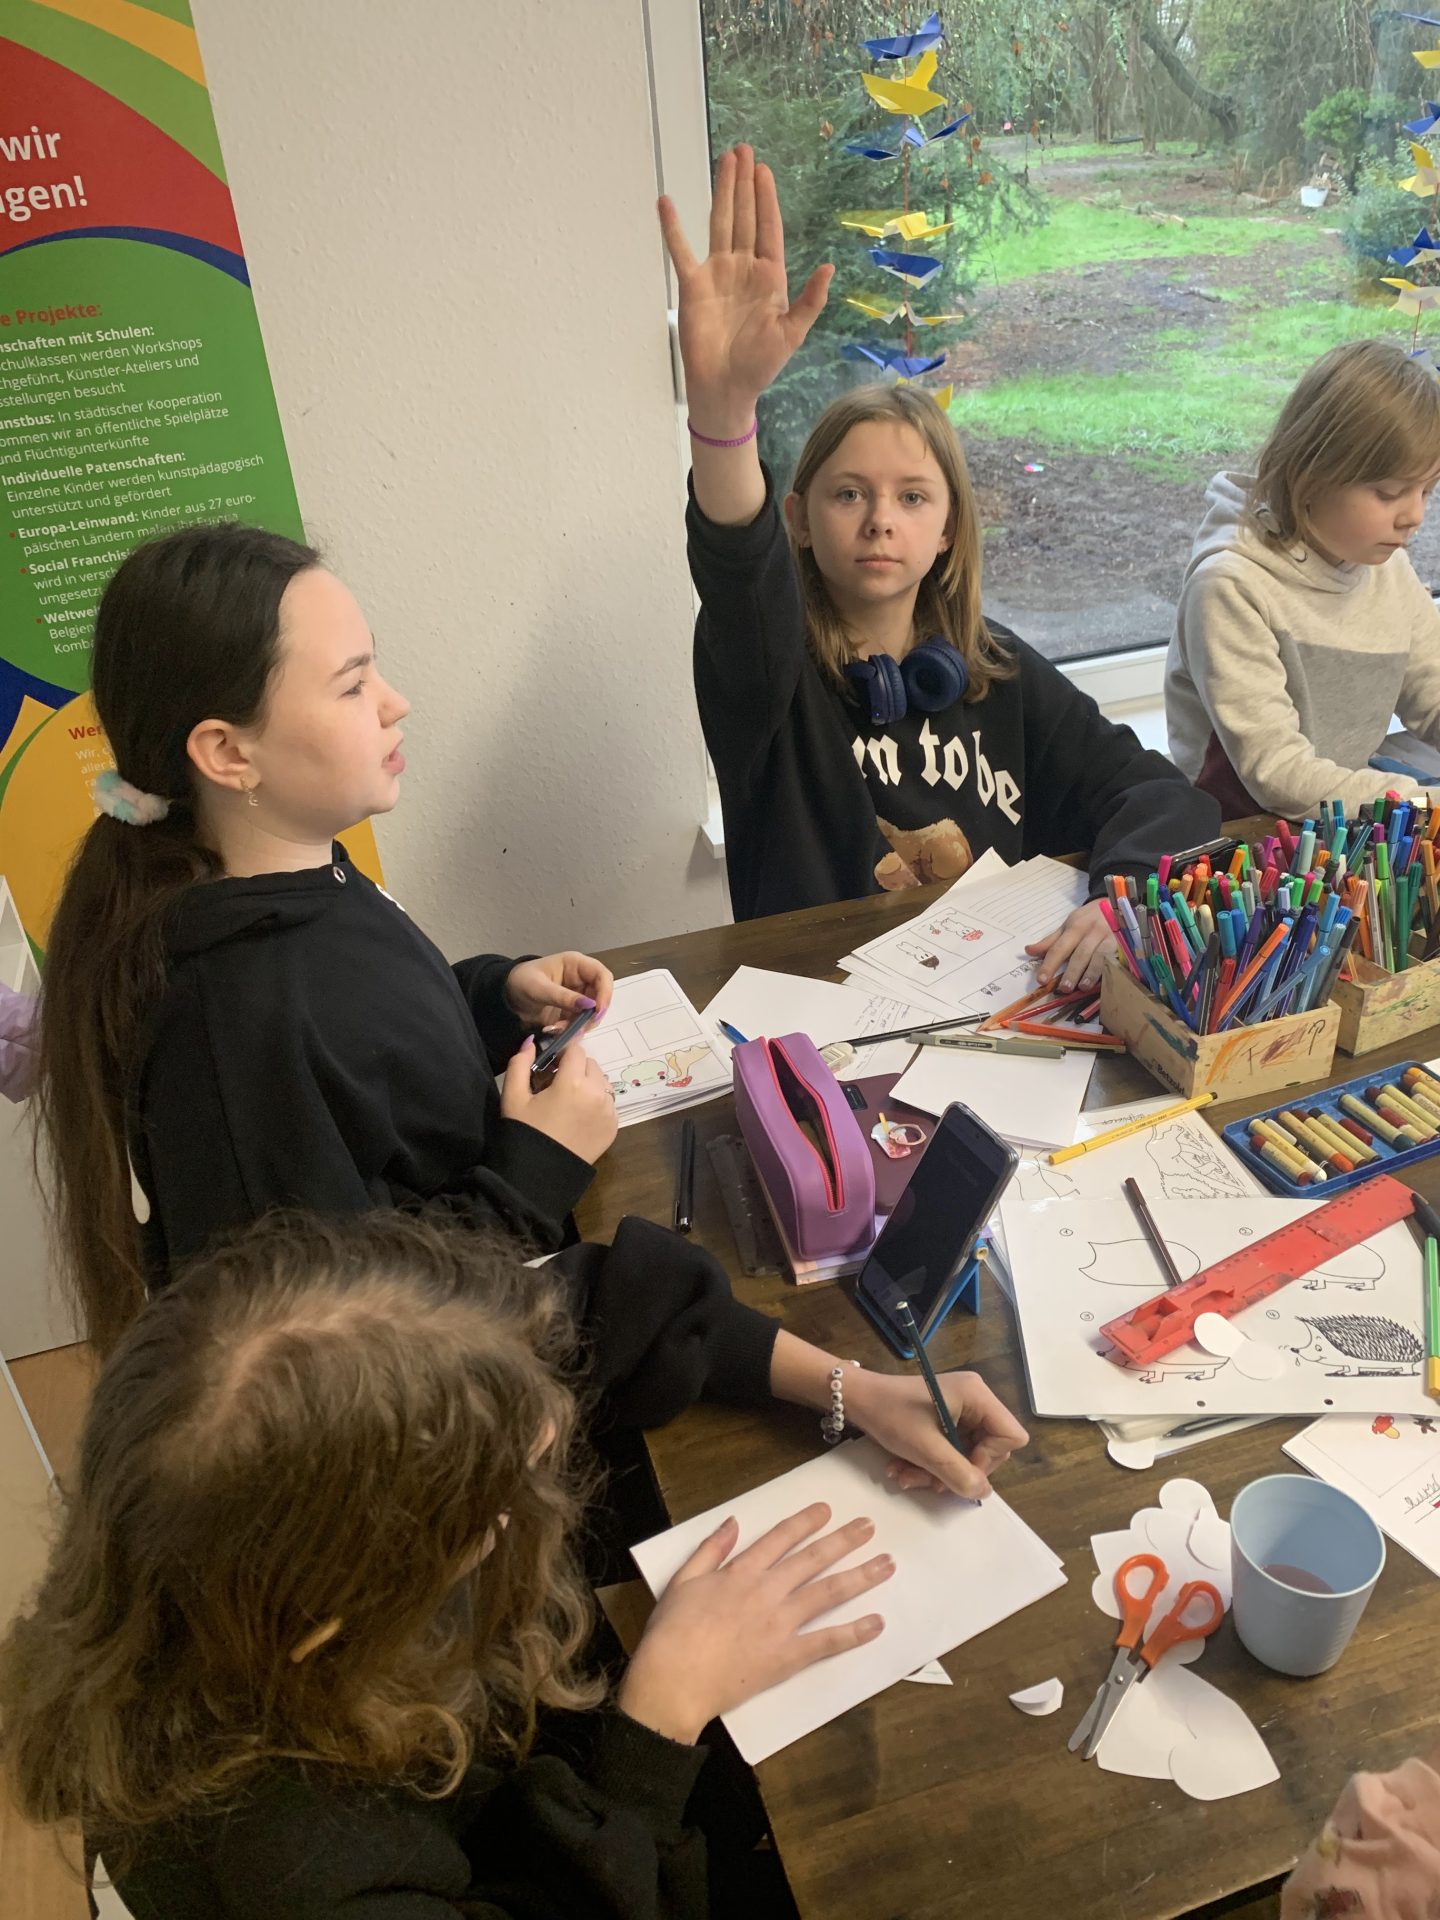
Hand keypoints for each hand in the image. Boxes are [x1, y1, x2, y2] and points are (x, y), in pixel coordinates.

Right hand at [500, 1038, 617, 1164]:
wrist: (539, 1175)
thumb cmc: (524, 1132)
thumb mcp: (513, 1097)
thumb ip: (520, 1063)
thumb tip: (531, 1042)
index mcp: (573, 1082)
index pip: (576, 1050)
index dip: (563, 1054)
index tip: (552, 1066)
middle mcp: (597, 1093)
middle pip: (591, 1065)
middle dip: (576, 1069)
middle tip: (558, 1085)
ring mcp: (608, 1111)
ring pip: (602, 1083)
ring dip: (589, 1085)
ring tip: (569, 1102)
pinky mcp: (613, 1127)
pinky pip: (608, 1103)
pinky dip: (597, 1104)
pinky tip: (579, 1117)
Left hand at [504, 952, 613, 1030]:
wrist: (505, 997)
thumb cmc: (520, 982)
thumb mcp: (540, 988)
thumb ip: (564, 997)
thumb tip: (590, 1005)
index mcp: (575, 964)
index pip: (602, 975)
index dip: (605, 992)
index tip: (598, 1012)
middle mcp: (581, 979)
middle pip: (601, 997)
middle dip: (592, 1014)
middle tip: (579, 1027)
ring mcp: (578, 996)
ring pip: (592, 1013)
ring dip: (581, 1024)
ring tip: (560, 1029)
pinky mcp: (572, 1011)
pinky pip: (581, 1022)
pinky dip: (573, 1029)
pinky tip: (558, 1030)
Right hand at [617, 1504, 892, 1744]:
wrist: (674, 1681)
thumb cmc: (672, 1632)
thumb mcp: (683, 1580)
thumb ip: (710, 1549)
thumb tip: (732, 1522)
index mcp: (741, 1572)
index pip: (780, 1538)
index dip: (805, 1522)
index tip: (826, 1511)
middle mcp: (767, 1591)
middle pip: (812, 1559)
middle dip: (843, 1540)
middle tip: (869, 1527)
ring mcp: (781, 1624)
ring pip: (827, 1593)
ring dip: (859, 1576)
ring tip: (886, 1564)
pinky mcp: (787, 1657)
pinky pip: (827, 1642)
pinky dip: (853, 1632)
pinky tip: (876, 1623)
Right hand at [658, 144, 832, 427]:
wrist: (726, 387)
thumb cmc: (760, 365)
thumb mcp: (792, 334)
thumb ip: (809, 301)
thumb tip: (829, 267)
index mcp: (769, 277)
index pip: (768, 228)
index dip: (766, 199)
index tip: (764, 170)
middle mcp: (743, 268)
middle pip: (744, 216)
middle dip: (745, 184)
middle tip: (744, 150)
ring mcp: (717, 273)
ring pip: (719, 223)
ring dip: (722, 192)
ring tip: (724, 160)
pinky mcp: (693, 285)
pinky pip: (681, 250)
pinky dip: (673, 227)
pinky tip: (667, 202)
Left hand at [846, 1368, 1028, 1497]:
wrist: (855, 1398)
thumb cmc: (890, 1414)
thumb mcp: (925, 1448)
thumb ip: (958, 1473)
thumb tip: (984, 1493)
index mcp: (977, 1395)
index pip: (1010, 1436)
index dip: (989, 1460)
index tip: (958, 1470)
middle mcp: (974, 1399)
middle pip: (989, 1449)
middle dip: (956, 1470)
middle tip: (927, 1481)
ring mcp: (959, 1408)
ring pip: (965, 1454)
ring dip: (937, 1472)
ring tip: (906, 1476)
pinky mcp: (944, 1417)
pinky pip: (949, 1449)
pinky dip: (929, 1463)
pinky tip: (903, 1469)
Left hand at [1024, 900, 1115, 991]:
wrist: (1117, 903)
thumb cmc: (1089, 918)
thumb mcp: (1069, 925)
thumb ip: (1051, 940)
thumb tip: (1028, 951)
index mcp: (1076, 927)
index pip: (1060, 947)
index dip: (1050, 964)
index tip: (1041, 980)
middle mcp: (1093, 932)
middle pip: (1081, 953)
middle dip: (1072, 971)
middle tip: (1064, 988)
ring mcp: (1110, 937)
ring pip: (1101, 956)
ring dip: (1092, 972)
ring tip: (1083, 987)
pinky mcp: (1125, 944)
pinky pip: (1117, 958)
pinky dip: (1111, 970)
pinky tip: (1106, 980)